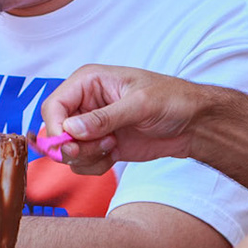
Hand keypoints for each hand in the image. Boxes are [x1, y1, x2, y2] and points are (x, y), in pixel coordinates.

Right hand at [38, 64, 216, 174]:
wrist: (193, 123)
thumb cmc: (172, 99)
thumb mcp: (139, 104)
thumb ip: (104, 118)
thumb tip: (70, 129)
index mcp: (88, 82)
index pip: (54, 106)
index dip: (54, 128)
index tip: (69, 146)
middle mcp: (85, 103)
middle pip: (55, 131)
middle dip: (72, 146)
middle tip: (100, 147)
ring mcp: (91, 126)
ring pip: (67, 151)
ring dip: (86, 157)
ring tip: (112, 146)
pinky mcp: (100, 145)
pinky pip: (82, 163)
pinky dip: (94, 166)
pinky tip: (114, 155)